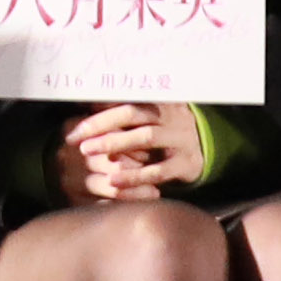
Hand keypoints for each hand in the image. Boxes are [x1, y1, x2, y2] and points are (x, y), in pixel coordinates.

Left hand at [57, 102, 195, 204]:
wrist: (204, 149)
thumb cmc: (164, 130)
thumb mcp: (150, 116)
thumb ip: (123, 110)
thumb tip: (85, 103)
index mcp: (158, 100)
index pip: (125, 99)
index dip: (99, 110)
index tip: (76, 123)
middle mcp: (170, 116)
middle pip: (133, 113)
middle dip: (102, 124)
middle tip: (77, 139)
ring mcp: (180, 139)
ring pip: (146, 138)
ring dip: (115, 144)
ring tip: (89, 152)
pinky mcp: (185, 164)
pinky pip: (158, 171)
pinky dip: (135, 177)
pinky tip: (114, 181)